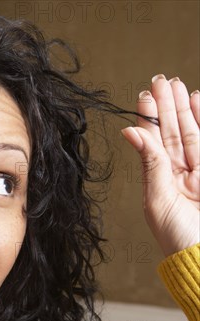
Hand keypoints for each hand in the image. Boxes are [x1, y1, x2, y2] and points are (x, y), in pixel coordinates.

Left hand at [121, 74, 198, 257]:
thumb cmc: (179, 238)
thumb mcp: (160, 200)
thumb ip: (151, 164)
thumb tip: (129, 132)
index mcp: (158, 183)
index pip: (152, 144)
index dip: (149, 119)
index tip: (145, 94)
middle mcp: (178, 175)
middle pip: (172, 134)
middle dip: (166, 107)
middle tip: (161, 80)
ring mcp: (199, 174)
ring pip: (191, 135)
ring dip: (185, 110)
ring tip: (178, 85)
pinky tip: (198, 102)